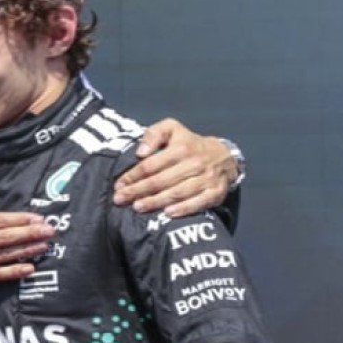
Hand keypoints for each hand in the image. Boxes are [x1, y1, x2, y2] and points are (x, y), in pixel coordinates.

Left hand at [112, 118, 237, 216]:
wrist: (223, 155)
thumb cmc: (188, 143)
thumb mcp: (171, 129)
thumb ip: (153, 134)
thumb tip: (140, 152)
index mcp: (181, 147)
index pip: (151, 165)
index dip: (133, 176)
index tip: (118, 185)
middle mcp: (194, 163)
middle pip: (161, 181)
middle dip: (138, 191)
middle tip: (120, 199)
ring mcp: (207, 179)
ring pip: (177, 193)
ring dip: (155, 202)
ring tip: (137, 207)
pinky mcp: (216, 192)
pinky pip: (199, 203)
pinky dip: (183, 209)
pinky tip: (167, 213)